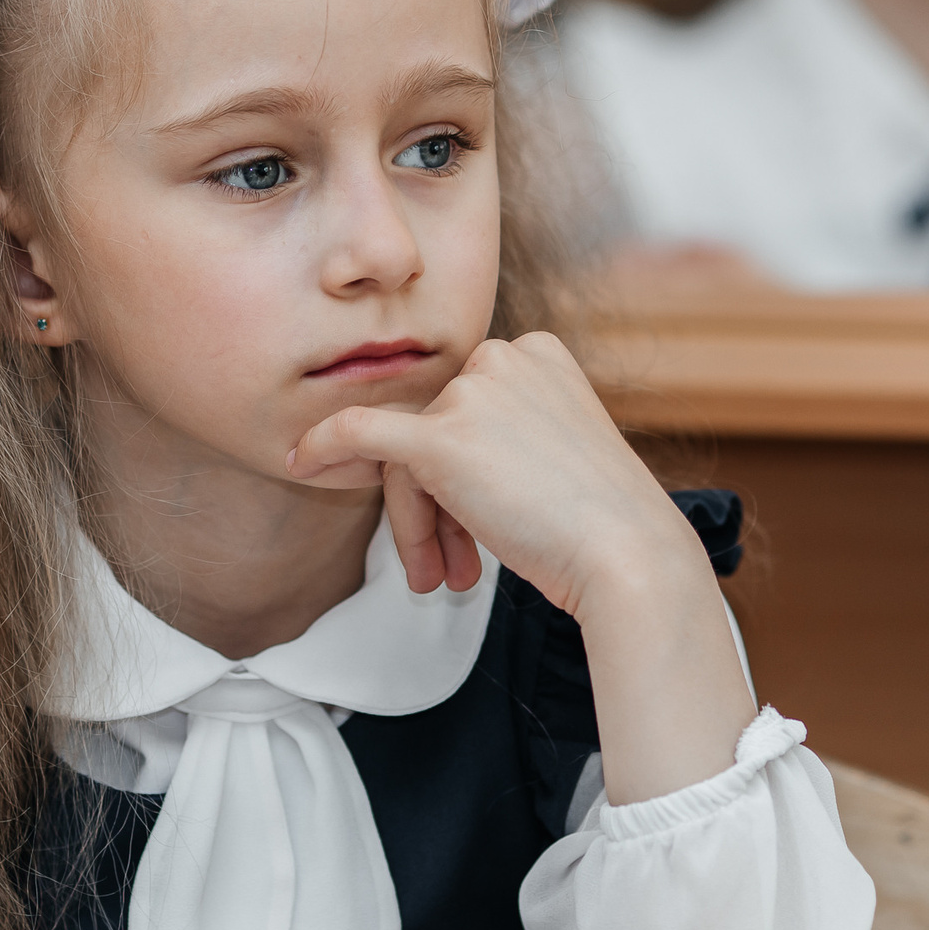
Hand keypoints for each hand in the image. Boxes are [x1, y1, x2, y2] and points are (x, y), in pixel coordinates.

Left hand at [286, 332, 707, 621]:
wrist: (628, 557)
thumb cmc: (601, 522)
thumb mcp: (553, 454)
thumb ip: (500, 436)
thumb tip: (424, 452)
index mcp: (537, 351)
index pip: (466, 406)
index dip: (461, 475)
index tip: (479, 526)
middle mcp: (503, 356)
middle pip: (434, 430)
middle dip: (436, 507)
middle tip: (450, 570)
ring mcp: (471, 394)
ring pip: (407, 457)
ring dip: (420, 525)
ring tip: (442, 578)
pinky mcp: (440, 436)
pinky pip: (359, 432)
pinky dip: (325, 446)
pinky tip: (300, 463)